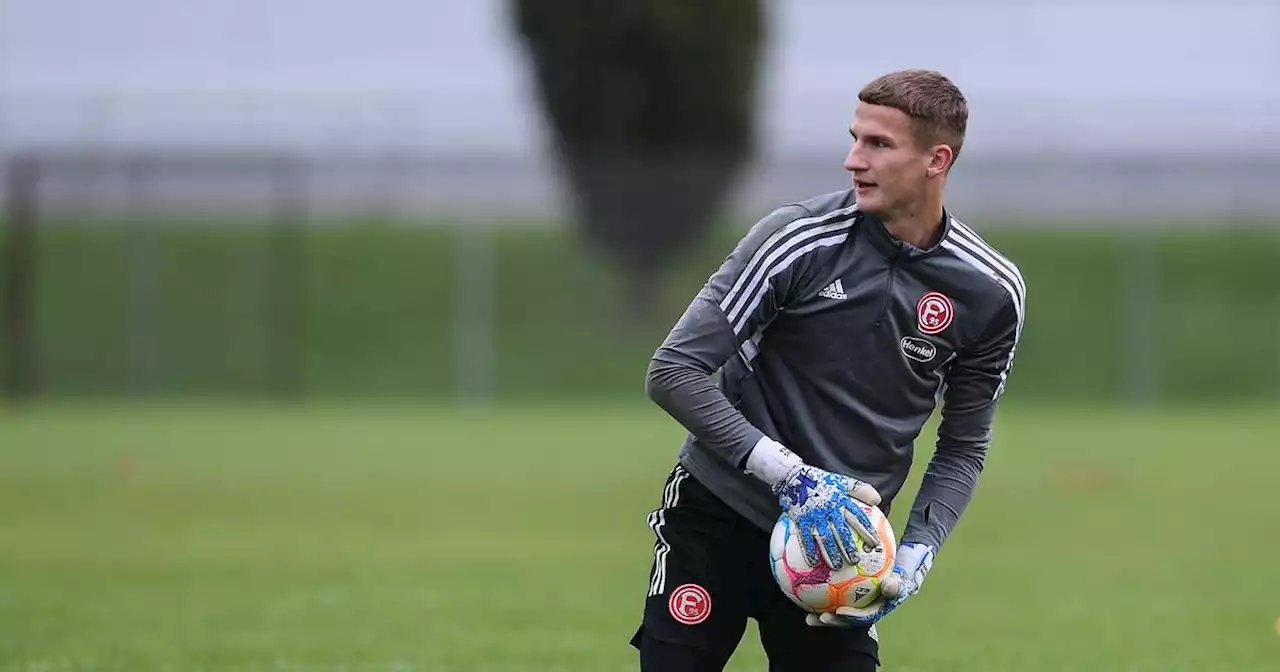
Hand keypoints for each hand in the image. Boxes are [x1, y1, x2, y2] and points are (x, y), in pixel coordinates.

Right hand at [774, 463, 882, 569]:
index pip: (857, 517)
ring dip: (832, 553)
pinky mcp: (800, 519)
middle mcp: (829, 509)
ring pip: (825, 537)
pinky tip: (814, 562)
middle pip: (842, 531)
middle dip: (849, 547)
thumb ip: (859, 489)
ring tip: (838, 566)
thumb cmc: (819, 480)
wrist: (793, 476)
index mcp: (841, 500)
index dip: (867, 530)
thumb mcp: (841, 481)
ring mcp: (814, 515)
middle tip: (855, 560)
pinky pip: (805, 537)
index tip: (875, 543)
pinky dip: (809, 550)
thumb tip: (878, 500)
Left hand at [804, 542, 935, 627]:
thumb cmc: (902, 570)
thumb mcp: (904, 575)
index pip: (866, 615)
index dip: (852, 617)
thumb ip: (897, 583)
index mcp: (880, 607)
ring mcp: (859, 604)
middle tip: (821, 618)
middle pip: (849, 618)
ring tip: (808, 618)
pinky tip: (806, 592)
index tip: (840, 612)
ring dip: (825, 616)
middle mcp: (868, 609)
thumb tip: (888, 587)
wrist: (903, 566)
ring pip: (840, 612)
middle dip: (835, 621)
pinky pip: (836, 598)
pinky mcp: (851, 597)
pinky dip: (822, 597)